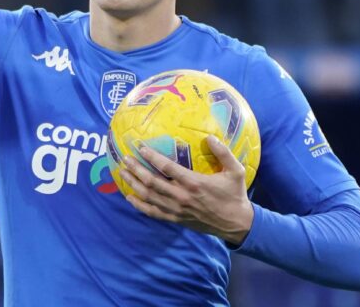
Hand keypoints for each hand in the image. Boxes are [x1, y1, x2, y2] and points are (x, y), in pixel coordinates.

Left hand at [120, 135, 253, 245]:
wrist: (236, 224)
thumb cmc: (235, 195)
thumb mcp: (236, 171)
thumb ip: (223, 153)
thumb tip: (210, 137)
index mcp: (194, 182)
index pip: (166, 167)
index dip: (151, 156)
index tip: (140, 147)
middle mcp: (182, 196)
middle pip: (152, 182)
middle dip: (136, 169)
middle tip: (125, 158)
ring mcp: (177, 209)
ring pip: (149, 196)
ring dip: (134, 184)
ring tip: (123, 173)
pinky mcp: (176, 219)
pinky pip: (153, 213)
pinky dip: (139, 205)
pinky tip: (129, 197)